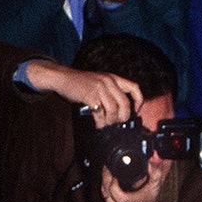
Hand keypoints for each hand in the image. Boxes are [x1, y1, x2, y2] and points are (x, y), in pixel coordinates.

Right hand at [24, 60, 142, 127]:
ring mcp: (100, 88)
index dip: (138, 101)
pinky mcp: (90, 96)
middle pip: (125, 103)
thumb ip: (111, 91)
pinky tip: (98, 124)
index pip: (134, 88)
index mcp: (114, 78)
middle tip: (117, 122)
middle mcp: (109, 82)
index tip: (135, 111)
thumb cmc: (81, 83)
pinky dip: (101, 122)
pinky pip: (100, 113)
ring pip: (114, 110)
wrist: (62, 77)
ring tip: (106, 124)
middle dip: (123, 117)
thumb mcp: (100, 82)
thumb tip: (121, 111)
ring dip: (111, 121)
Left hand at [101, 158, 168, 201]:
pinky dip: (106, 188)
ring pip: (104, 194)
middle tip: (108, 166)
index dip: (113, 181)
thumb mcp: (155, 187)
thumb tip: (152, 159)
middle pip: (107, 191)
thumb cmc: (150, 201)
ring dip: (104, 181)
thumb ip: (155, 173)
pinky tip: (108, 181)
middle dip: (106, 177)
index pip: (116, 192)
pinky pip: (105, 197)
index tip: (114, 170)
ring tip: (107, 171)